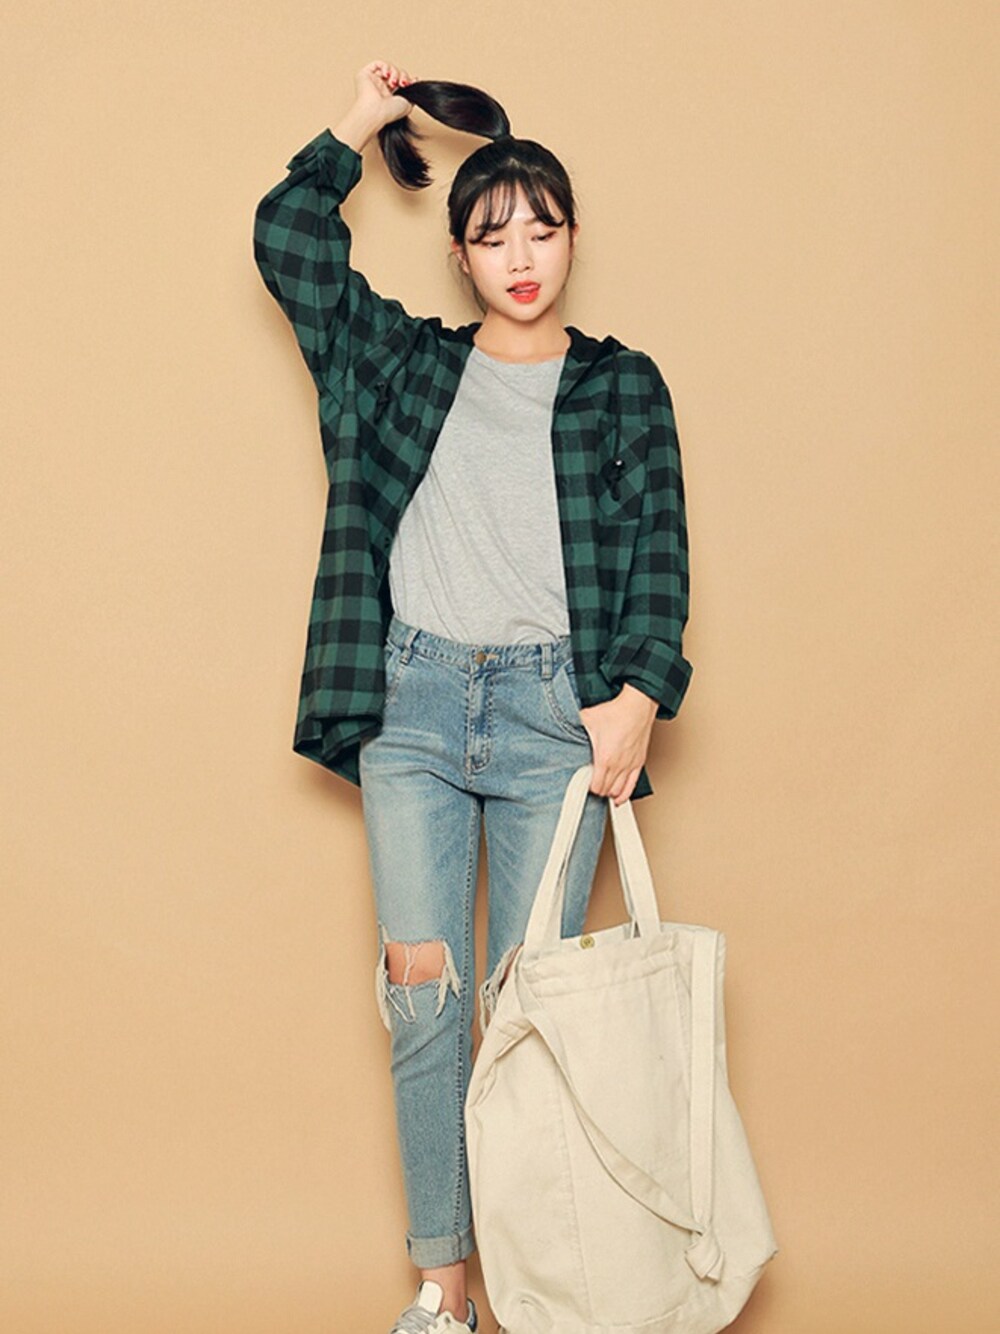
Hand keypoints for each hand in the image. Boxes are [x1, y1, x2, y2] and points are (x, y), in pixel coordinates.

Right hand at [353, 59, 417, 128]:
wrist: (377, 111)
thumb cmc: (389, 112)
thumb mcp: (408, 105)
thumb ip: (412, 93)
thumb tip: (415, 81)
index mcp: (390, 97)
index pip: (399, 82)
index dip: (406, 79)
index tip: (411, 82)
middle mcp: (381, 89)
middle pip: (396, 73)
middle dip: (402, 76)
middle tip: (402, 84)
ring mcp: (373, 82)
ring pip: (389, 68)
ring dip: (395, 73)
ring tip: (393, 82)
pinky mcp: (365, 75)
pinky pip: (377, 64)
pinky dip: (385, 66)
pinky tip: (386, 74)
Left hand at [579, 683, 658, 804]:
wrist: (637, 706)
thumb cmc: (616, 712)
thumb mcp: (587, 718)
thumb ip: (573, 725)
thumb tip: (561, 724)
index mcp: (604, 758)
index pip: (596, 786)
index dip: (588, 787)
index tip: (583, 784)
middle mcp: (618, 765)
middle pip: (606, 791)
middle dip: (598, 790)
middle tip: (591, 785)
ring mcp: (630, 765)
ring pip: (619, 791)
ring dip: (610, 793)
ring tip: (603, 791)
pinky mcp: (639, 762)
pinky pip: (632, 786)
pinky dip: (624, 794)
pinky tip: (619, 797)